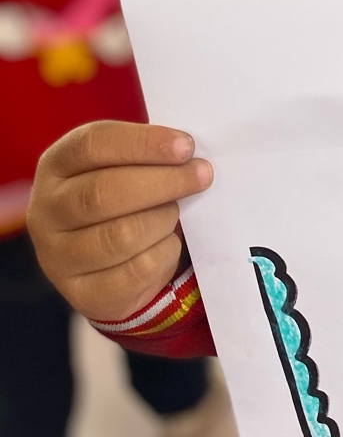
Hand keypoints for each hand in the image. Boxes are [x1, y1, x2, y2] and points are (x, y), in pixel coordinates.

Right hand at [27, 121, 212, 322]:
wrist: (104, 259)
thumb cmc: (122, 195)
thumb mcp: (123, 165)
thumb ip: (147, 154)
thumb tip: (190, 155)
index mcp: (56, 165)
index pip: (93, 144)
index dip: (143, 143)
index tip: (186, 146)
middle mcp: (46, 211)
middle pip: (104, 191)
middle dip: (164, 181)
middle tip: (202, 175)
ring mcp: (57, 257)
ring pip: (121, 235)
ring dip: (164, 219)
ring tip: (176, 213)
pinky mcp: (81, 294)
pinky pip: (136, 272)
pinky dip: (165, 254)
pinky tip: (167, 243)